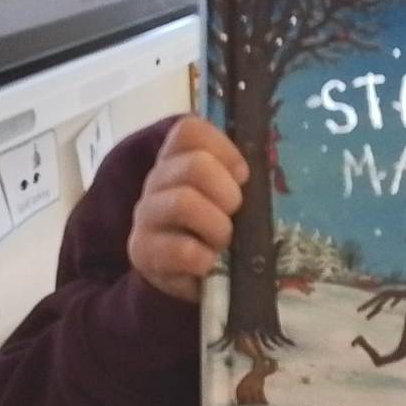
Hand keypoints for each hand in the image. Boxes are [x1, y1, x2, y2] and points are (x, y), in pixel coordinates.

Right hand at [127, 116, 248, 302]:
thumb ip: (238, 179)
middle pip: (194, 165)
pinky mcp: (142, 250)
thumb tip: (263, 176)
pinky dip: (204, 258)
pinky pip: (181, 249)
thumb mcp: (227, 198)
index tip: (242, 176)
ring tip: (224, 241)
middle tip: (235, 213)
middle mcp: (157, 180)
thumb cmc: (214, 228)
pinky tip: (209, 263)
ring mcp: (146, 214)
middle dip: (227, 193)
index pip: (189, 130)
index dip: (223, 148)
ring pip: (184, 202)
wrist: (188, 276)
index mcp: (177, 158)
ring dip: (217, 226)